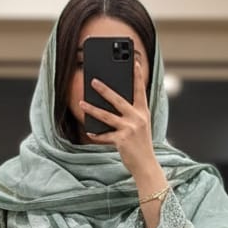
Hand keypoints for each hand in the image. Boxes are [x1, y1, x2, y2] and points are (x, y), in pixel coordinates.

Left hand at [81, 61, 156, 178]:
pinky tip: (89, 132)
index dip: (137, 76)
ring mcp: (129, 129)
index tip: (135, 62)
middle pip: (118, 100)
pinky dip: (97, 135)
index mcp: (143, 112)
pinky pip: (105, 136)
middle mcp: (137, 118)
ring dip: (92, 109)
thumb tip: (111, 106)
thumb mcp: (140, 127)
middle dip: (104, 89)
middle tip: (93, 81)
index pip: (140, 91)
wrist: (146, 165)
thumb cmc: (141, 145)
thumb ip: (131, 115)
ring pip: (106, 116)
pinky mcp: (121, 140)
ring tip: (81, 103)